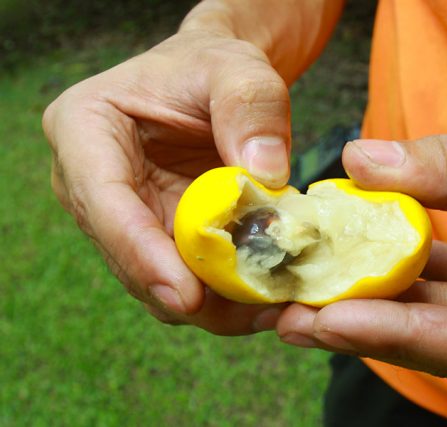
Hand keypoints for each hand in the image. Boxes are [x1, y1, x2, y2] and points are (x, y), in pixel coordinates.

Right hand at [42, 30, 293, 334]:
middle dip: (190, 293)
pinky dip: (227, 298)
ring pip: (158, 282)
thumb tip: (265, 175)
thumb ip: (252, 109)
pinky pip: (188, 282)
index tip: (186, 296)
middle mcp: (90, 184)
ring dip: (214, 305)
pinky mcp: (157, 242)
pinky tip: (272, 300)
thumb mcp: (239, 69)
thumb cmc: (217, 67)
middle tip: (256, 309)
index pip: (105, 203)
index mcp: (84, 130)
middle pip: (129, 257)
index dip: (143, 254)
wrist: (219, 82)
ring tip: (274, 307)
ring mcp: (121, 219)